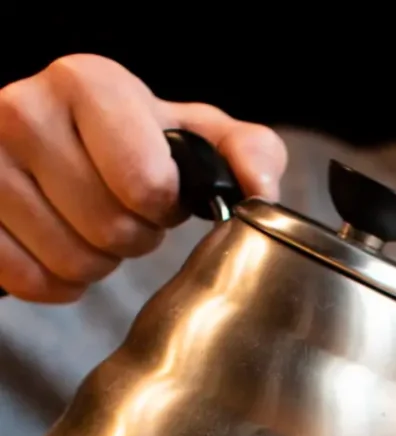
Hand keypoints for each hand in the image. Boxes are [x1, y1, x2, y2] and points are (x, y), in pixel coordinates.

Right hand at [0, 54, 286, 301]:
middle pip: (111, 230)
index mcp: (87, 83)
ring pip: (71, 260)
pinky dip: (55, 282)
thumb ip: (250, 154)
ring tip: (89, 227)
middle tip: (123, 214)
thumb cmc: (135, 144)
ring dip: (95, 262)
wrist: (54, 149)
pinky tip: (56, 247)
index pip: (147, 183)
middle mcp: (22, 107)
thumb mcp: (199, 136)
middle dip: (131, 237)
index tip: (158, 194)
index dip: (163, 206)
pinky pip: (30, 280)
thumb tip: (261, 191)